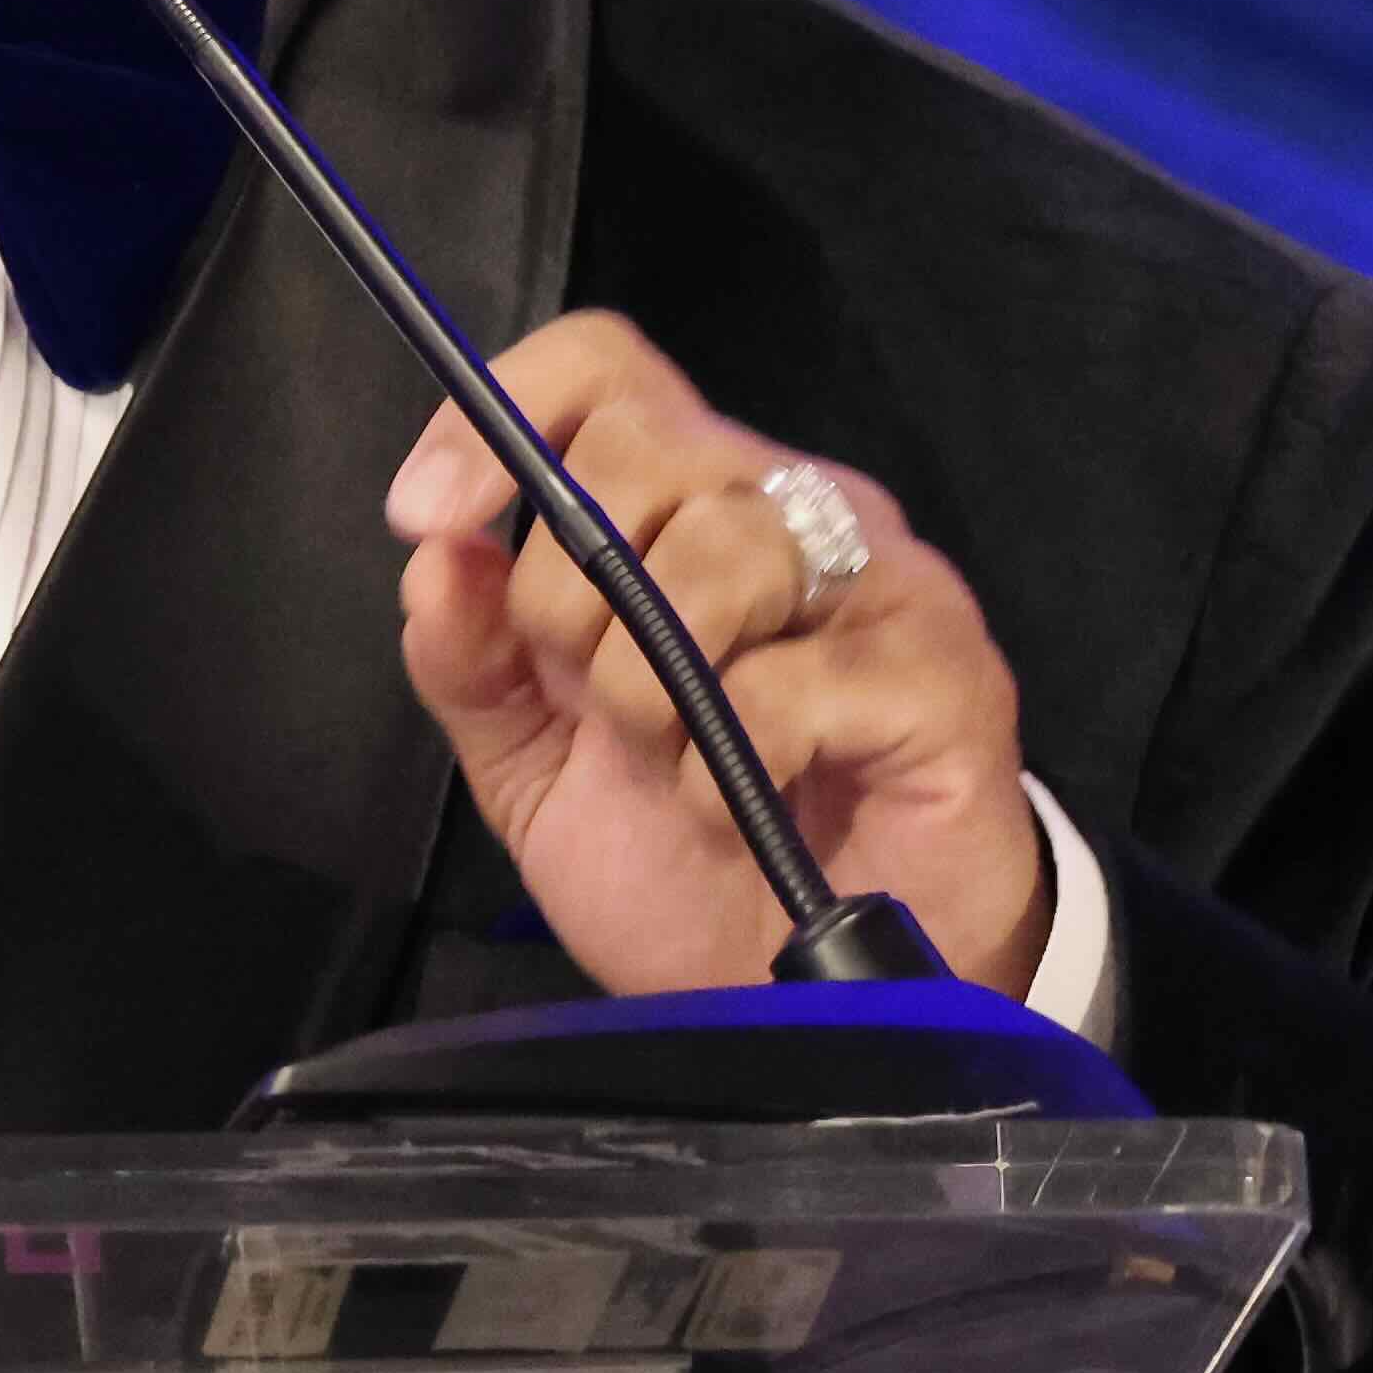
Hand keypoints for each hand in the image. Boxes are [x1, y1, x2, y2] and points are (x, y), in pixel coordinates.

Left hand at [388, 311, 1049, 999]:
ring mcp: (883, 584)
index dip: (502, 414)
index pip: (606, 366)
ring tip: (674, 768)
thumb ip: (472, 659)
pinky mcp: (946, 676)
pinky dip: (729, 769)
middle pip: (645, 444)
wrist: (807, 1007)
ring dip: (650, 690)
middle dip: (569, 595)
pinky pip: (793, 682)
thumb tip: (433, 552)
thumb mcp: (534, 766)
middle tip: (596, 707)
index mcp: (691, 506)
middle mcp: (793, 510)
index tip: (426, 514)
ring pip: (719, 550)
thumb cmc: (687, 866)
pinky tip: (737, 813)